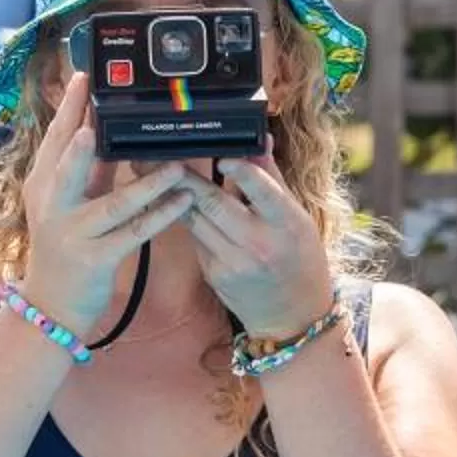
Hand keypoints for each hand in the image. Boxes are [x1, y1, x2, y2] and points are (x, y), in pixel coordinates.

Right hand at [18, 71, 194, 336]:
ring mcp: (73, 233)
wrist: (52, 304)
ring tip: (176, 167)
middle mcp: (52, 206)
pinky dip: (160, 216)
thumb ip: (86, 169)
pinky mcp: (95, 258)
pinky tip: (183, 202)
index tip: (82, 77)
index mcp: (43, 185)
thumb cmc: (64, 246)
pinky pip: (134, 233)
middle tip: (102, 116)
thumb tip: (103, 128)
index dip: (67, 107)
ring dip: (148, 185)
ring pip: (113, 204)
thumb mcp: (68, 202)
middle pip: (68, 166)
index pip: (55, 139)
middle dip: (84, 141)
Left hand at [182, 148, 333, 339]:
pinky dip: (189, 219)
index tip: (224, 156)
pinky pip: (196, 238)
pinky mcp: (215, 274)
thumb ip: (272, 179)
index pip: (262, 190)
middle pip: (214, 203)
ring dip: (176, 195)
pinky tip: (175, 204)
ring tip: (157, 172)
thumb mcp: (297, 218)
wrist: (293, 317)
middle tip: (164, 156)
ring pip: (196, 219)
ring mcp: (234, 262)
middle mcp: (260, 244)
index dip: (240, 171)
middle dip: (185, 177)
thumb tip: (259, 139)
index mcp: (288, 225)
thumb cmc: (300, 259)